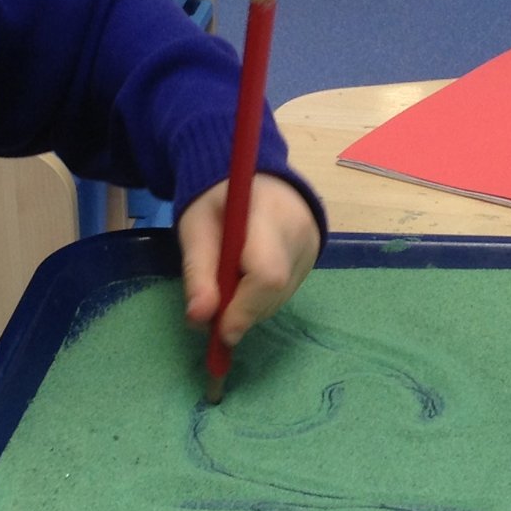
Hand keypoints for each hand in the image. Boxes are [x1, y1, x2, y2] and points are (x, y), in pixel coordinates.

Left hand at [178, 172, 320, 346]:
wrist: (255, 179)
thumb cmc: (220, 202)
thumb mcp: (197, 228)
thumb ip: (197, 273)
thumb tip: (199, 318)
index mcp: (268, 212)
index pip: (267, 273)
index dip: (244, 308)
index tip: (220, 331)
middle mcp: (300, 230)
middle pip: (276, 289)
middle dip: (242, 312)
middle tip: (215, 315)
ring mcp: (312, 245)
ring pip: (281, 296)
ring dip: (251, 308)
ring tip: (228, 289)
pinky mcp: (314, 257)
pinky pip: (287, 292)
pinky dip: (262, 300)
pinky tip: (246, 282)